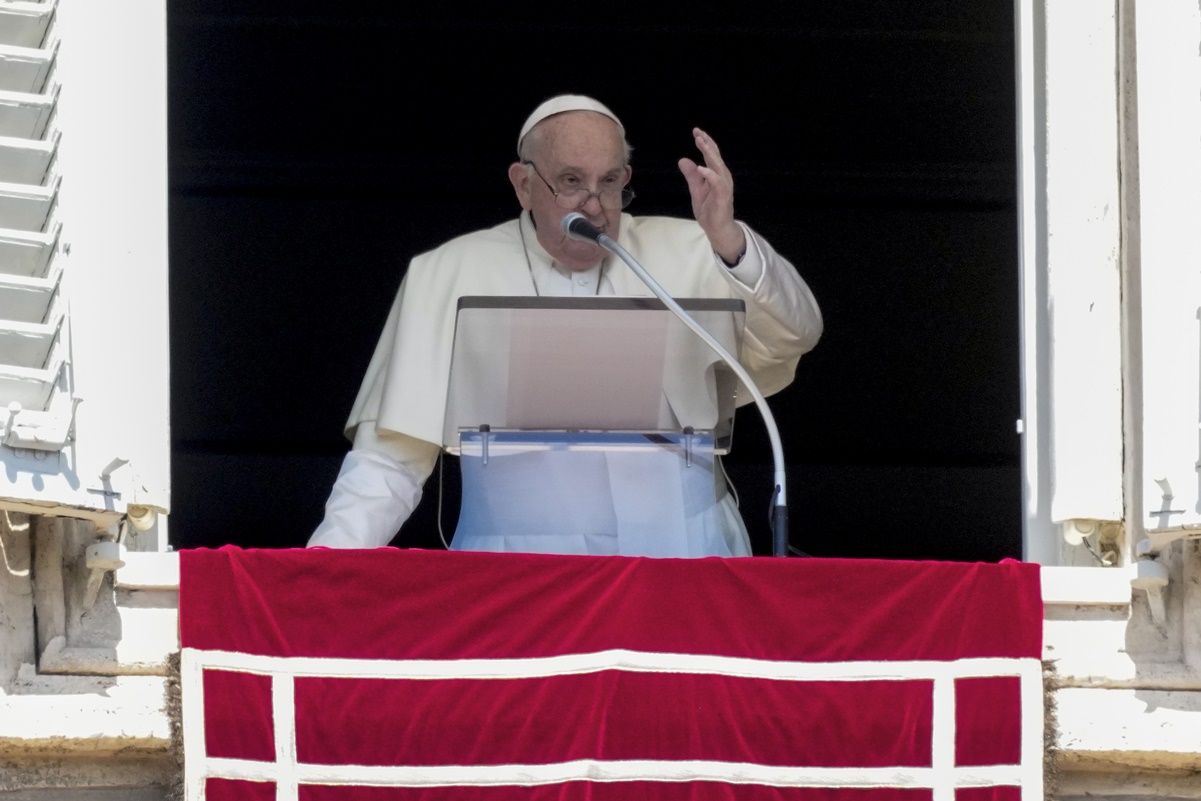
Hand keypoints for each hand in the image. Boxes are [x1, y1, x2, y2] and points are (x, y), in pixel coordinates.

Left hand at [678, 127, 745, 263]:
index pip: (711, 155)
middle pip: (715, 156)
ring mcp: (724, 186)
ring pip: (717, 165)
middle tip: (697, 132)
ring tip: (700, 143)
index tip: (696, 132)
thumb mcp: (696, 190)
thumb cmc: (709, 210)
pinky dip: (709, 174)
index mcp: (716, 174)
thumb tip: (683, 160)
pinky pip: (717, 182)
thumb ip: (691, 175)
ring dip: (709, 153)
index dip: (705, 142)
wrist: (717, 229)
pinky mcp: (723, 196)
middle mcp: (722, 177)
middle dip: (707, 143)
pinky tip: (701, 167)